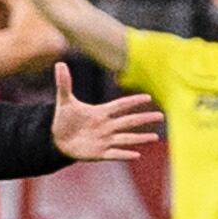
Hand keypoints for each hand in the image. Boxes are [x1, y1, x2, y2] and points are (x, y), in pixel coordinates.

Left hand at [48, 72, 164, 165]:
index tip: (148, 97)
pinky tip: (137, 155)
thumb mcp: (64, 101)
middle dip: (144, 118)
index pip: (120, 105)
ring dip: (140, 138)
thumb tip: (60, 63)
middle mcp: (106, 126)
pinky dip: (125, 154)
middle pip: (129, 121)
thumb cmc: (64, 119)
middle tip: (161, 115)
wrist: (56, 139)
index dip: (132, 101)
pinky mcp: (99, 153)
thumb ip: (64, 84)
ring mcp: (104, 140)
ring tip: (155, 137)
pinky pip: (115, 153)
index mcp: (100, 113)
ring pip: (126, 138)